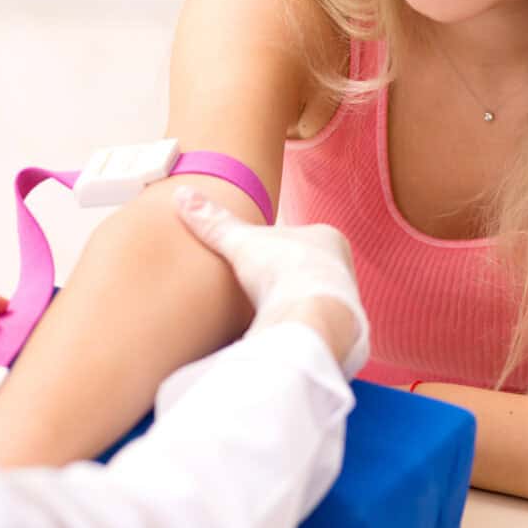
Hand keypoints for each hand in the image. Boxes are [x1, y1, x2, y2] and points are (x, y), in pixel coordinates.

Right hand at [174, 187, 368, 376]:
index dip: (271, 246)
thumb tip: (182, 194)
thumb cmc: (283, 272)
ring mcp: (346, 301)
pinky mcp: (341, 334)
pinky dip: (294, 328)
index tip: (253, 257)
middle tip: (257, 287)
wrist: (311, 321)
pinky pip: (313, 326)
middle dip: (282, 278)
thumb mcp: (240, 241)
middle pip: (304, 269)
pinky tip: (277, 333)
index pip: (295, 237)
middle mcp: (343, 268)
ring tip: (263, 313)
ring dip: (288, 304)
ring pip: (310, 298)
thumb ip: (213, 222)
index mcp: (327, 237)